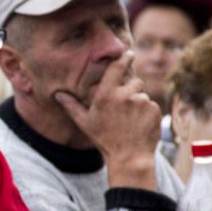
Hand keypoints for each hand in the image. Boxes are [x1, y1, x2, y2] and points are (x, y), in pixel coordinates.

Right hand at [54, 51, 159, 189]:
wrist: (129, 157)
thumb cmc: (104, 139)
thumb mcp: (85, 122)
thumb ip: (71, 106)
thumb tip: (57, 94)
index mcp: (107, 95)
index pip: (118, 67)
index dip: (124, 58)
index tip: (128, 53)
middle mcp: (125, 95)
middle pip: (134, 81)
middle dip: (131, 89)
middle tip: (124, 106)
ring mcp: (141, 102)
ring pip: (142, 94)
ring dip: (138, 102)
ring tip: (130, 119)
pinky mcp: (153, 110)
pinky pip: (151, 104)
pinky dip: (147, 112)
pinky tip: (139, 124)